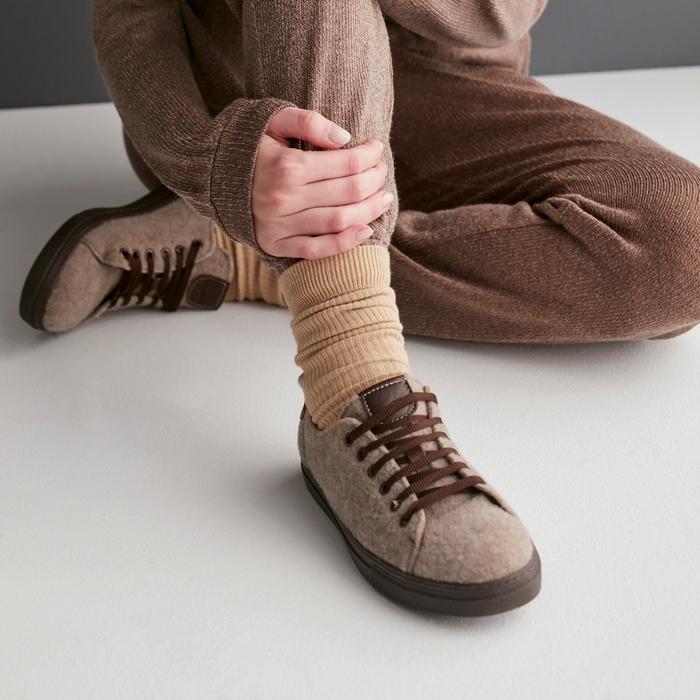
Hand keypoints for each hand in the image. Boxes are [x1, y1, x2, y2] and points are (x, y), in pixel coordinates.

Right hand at [252, 107, 392, 258]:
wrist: (208, 174)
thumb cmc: (246, 143)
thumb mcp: (273, 119)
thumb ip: (308, 122)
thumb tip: (345, 138)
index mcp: (286, 167)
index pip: (347, 164)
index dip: (370, 157)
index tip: (376, 149)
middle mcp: (284, 200)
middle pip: (349, 193)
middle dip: (375, 181)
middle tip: (382, 173)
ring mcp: (279, 226)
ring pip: (339, 221)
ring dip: (369, 211)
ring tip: (383, 199)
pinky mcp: (274, 245)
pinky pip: (316, 249)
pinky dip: (345, 243)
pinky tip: (365, 230)